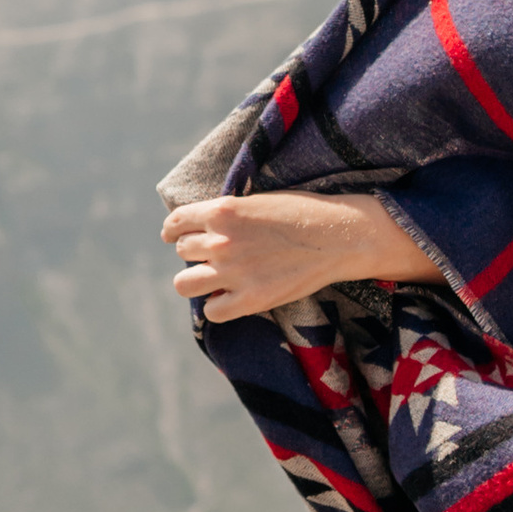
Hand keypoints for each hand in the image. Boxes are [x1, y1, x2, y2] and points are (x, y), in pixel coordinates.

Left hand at [162, 188, 440, 323]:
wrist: (339, 236)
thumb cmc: (304, 213)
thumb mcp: (258, 200)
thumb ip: (228, 213)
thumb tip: (203, 227)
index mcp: (222, 211)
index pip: (177, 222)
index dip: (172, 230)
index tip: (172, 236)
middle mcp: (221, 241)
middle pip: (184, 251)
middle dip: (196, 253)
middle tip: (214, 256)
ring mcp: (234, 272)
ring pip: (185, 283)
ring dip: (197, 280)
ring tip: (212, 279)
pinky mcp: (250, 300)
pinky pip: (211, 311)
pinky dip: (218, 305)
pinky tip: (230, 298)